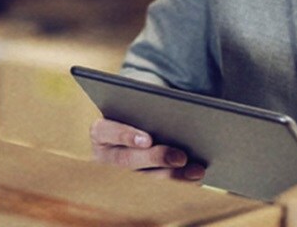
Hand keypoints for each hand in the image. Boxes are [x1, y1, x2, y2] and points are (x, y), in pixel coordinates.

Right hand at [89, 118, 206, 180]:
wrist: (134, 128)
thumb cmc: (136, 113)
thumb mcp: (136, 107)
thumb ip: (147, 109)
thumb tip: (174, 112)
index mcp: (101, 132)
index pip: (108, 132)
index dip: (127, 136)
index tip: (148, 140)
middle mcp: (105, 157)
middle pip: (128, 161)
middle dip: (156, 159)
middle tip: (180, 157)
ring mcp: (118, 176)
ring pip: (144, 180)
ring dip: (173, 176)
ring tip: (196, 170)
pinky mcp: (136, 189)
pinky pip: (157, 191)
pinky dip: (179, 184)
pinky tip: (196, 178)